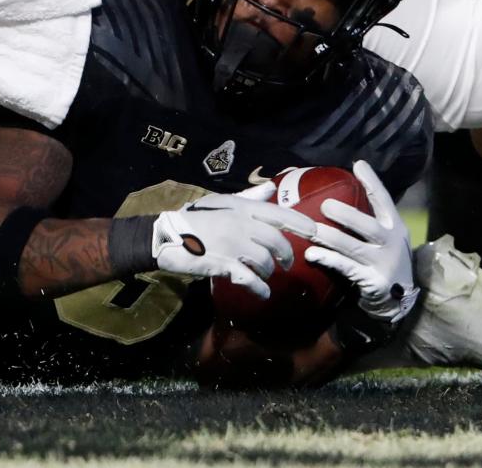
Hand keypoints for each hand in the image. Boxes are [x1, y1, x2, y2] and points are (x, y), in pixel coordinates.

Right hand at [152, 182, 316, 298]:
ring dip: (269, 271)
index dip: (300, 223)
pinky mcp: (223, 265)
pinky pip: (249, 279)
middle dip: (287, 254)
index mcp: (242, 208)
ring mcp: (233, 245)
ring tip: (266, 275)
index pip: (279, 214)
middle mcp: (241, 224)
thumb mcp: (223, 202)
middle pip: (277, 241)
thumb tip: (271, 188)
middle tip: (288, 264)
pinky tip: (263, 293)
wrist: (166, 235)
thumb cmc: (196, 218)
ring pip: (265, 261)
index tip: (315, 232)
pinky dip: (259, 288)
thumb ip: (249, 197)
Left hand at [305, 160, 418, 322]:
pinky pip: (346, 268)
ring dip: (331, 238)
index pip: (384, 201)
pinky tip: (312, 254)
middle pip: (369, 226)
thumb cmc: (384, 263)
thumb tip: (341, 198)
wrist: (398, 303)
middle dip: (347, 215)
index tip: (358, 165)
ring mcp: (383, 264)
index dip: (372, 183)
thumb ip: (370, 222)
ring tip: (312, 229)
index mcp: (395, 228)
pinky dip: (328, 259)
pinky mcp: (372, 282)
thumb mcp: (386, 240)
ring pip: (353, 247)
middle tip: (325, 205)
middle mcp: (391, 243)